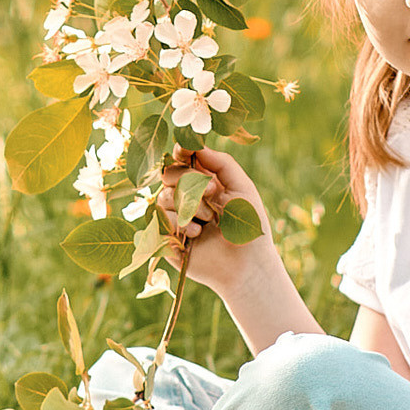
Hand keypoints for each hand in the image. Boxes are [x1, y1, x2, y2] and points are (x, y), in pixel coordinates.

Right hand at [155, 149, 274, 299]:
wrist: (246, 264)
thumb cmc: (249, 225)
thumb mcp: (242, 187)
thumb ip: (221, 163)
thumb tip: (196, 145)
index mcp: (202, 180)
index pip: (181, 157)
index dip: (181, 151)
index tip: (186, 150)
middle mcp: (185, 195)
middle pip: (168, 173)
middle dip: (190, 181)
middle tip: (213, 192)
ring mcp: (174, 216)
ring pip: (164, 196)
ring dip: (190, 206)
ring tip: (210, 221)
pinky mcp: (166, 237)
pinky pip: (161, 219)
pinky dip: (180, 224)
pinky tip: (197, 235)